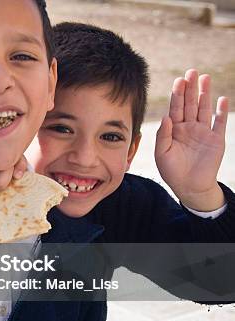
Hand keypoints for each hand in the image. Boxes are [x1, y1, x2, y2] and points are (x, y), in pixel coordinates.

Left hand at [155, 69, 228, 210]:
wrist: (189, 187)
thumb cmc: (172, 171)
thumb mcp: (162, 153)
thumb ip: (163, 135)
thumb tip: (166, 117)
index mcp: (174, 130)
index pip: (175, 108)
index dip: (177, 94)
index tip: (179, 80)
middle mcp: (188, 128)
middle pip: (190, 104)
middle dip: (190, 88)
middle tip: (192, 71)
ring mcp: (203, 132)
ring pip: (204, 108)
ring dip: (205, 94)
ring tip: (205, 77)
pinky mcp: (216, 139)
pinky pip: (219, 122)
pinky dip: (221, 111)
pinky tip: (222, 99)